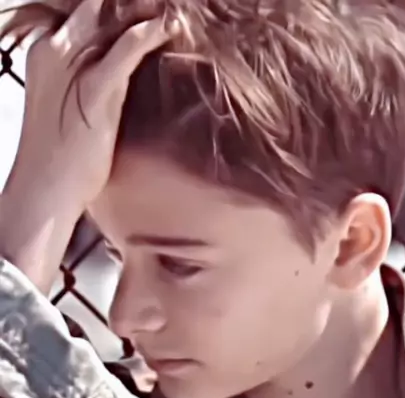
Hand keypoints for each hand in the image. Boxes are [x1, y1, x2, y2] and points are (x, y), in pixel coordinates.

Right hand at [0, 0, 176, 291]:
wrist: (46, 187)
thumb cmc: (59, 153)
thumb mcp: (71, 104)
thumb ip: (89, 77)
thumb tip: (117, 65)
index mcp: (46, 50)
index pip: (83, 11)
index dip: (115, 7)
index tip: (141, 8)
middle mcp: (55, 49)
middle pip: (97, 7)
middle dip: (131, 3)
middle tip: (164, 3)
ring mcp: (72, 66)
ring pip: (113, 20)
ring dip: (146, 11)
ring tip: (173, 10)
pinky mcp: (95, 89)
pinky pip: (126, 50)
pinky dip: (149, 35)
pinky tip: (168, 26)